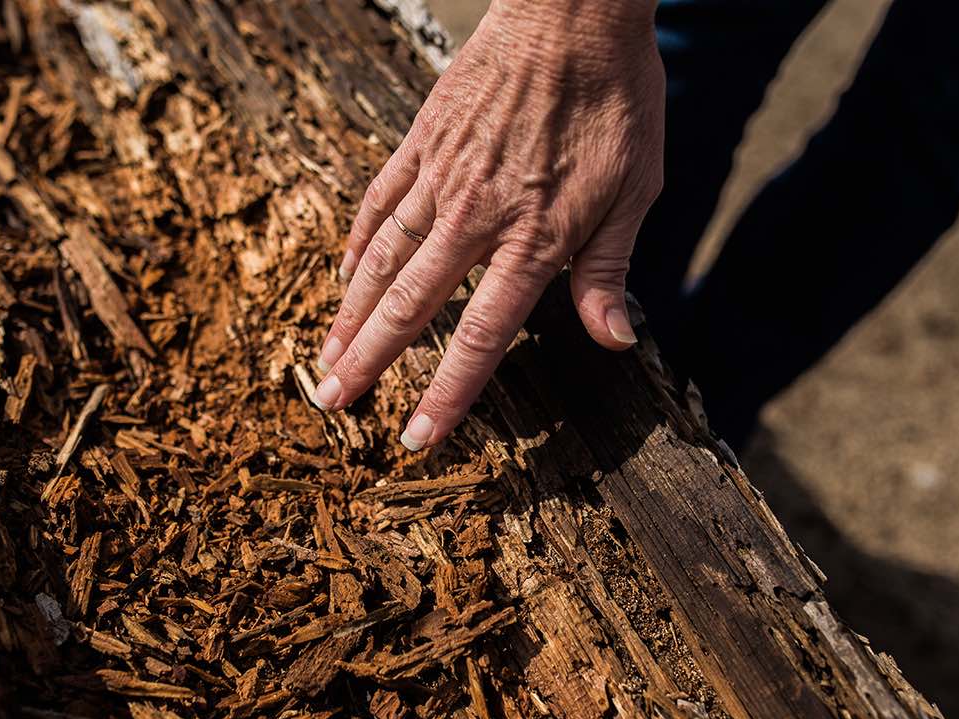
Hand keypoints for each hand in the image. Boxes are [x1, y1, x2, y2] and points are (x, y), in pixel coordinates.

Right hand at [314, 0, 663, 450]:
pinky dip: (356, 242)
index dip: (448, 392)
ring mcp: (440, 176)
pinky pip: (378, 200)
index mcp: (532, 237)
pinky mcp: (421, 140)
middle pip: (411, 305)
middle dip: (369, 362)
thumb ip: (609, 270)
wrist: (573, 10)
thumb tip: (614, 343)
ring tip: (322, 358)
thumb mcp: (636, 188)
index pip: (482, 335)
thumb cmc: (615, 100)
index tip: (418, 436)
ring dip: (349, 314)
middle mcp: (475, 215)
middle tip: (332, 405)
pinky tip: (341, 275)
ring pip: (381, 258)